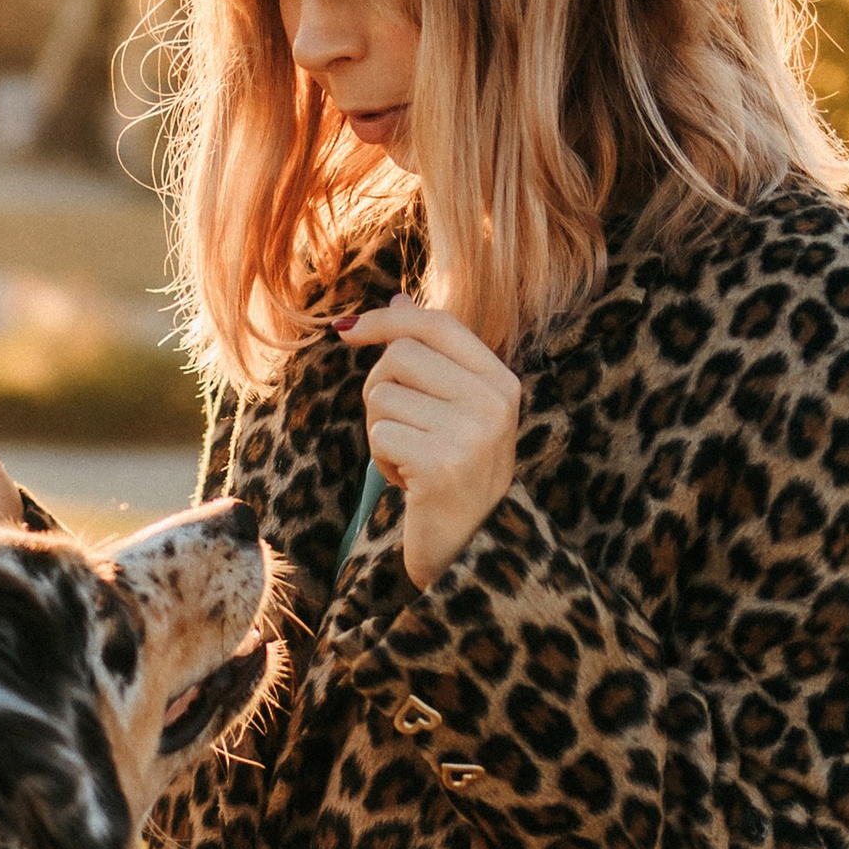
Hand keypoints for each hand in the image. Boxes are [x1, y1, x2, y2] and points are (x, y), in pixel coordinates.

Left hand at [343, 301, 520, 589]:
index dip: (386, 319)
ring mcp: (472, 433)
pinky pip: (380, 434)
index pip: (437, 324)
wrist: (468, 551)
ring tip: (408, 459)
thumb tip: (396, 298)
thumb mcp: (452, 410)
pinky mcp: (442, 464)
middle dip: (379, 391)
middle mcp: (494, 402)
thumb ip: (431, 356)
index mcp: (501, 382)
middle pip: (400, 355)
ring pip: (382, 395)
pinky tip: (407, 481)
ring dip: (379, 429)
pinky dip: (380, 458)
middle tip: (399, 431)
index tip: (346, 330)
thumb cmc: (452, 475)